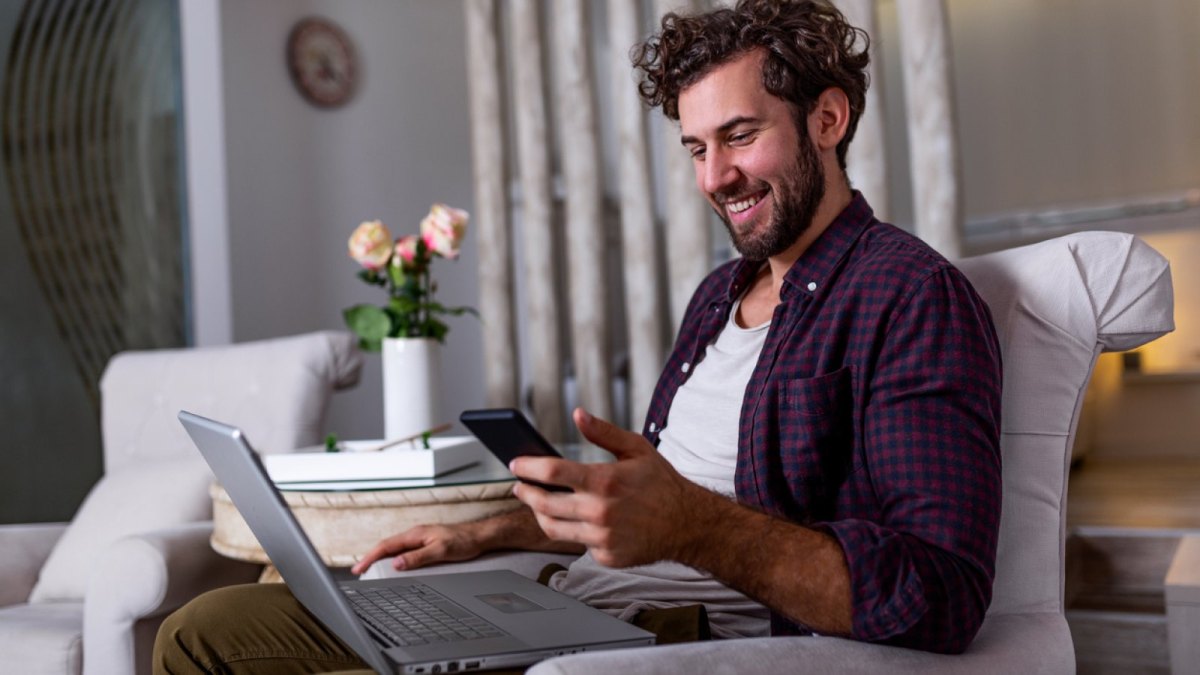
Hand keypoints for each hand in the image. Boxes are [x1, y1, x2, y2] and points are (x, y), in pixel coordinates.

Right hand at [350, 523, 483, 575]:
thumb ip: (418, 557)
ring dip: (381, 559)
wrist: (479, 537)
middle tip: (359, 572)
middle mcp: (415, 536)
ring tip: (370, 570)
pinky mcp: (426, 545)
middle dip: (371, 558)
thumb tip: (397, 563)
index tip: (359, 568)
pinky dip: (393, 559)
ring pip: (395, 549)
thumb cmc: (463, 541)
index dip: (370, 557)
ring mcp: (420, 540)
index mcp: (415, 534)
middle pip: (387, 547)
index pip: (386, 546)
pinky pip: (404, 552)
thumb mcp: (440, 551)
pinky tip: (393, 566)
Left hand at [510, 407, 703, 567]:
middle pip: (544, 504)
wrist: (688, 524)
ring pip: (553, 529)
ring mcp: (602, 538)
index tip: (515, 463)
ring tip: (536, 503)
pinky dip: (572, 531)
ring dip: (539, 514)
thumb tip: (578, 415)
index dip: (528, 467)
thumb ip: (603, 432)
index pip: (552, 473)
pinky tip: (574, 520)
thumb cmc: (662, 483)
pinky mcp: (606, 557)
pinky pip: (577, 544)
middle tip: (519, 485)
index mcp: (605, 481)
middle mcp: (600, 512)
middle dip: (525, 493)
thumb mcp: (636, 449)